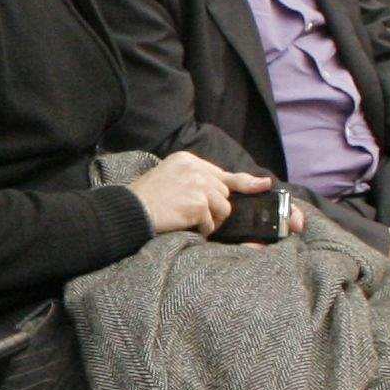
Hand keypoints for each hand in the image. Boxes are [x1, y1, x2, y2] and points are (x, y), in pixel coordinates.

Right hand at [131, 150, 257, 236]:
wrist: (127, 211)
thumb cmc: (144, 200)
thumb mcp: (169, 178)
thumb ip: (195, 180)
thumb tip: (226, 191)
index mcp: (186, 160)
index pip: (222, 172)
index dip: (244, 182)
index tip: (262, 185)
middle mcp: (194, 168)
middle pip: (224, 191)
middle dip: (216, 207)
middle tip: (198, 218)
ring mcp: (197, 185)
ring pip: (223, 207)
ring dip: (210, 220)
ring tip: (189, 222)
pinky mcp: (197, 203)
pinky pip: (211, 222)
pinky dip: (202, 229)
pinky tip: (185, 226)